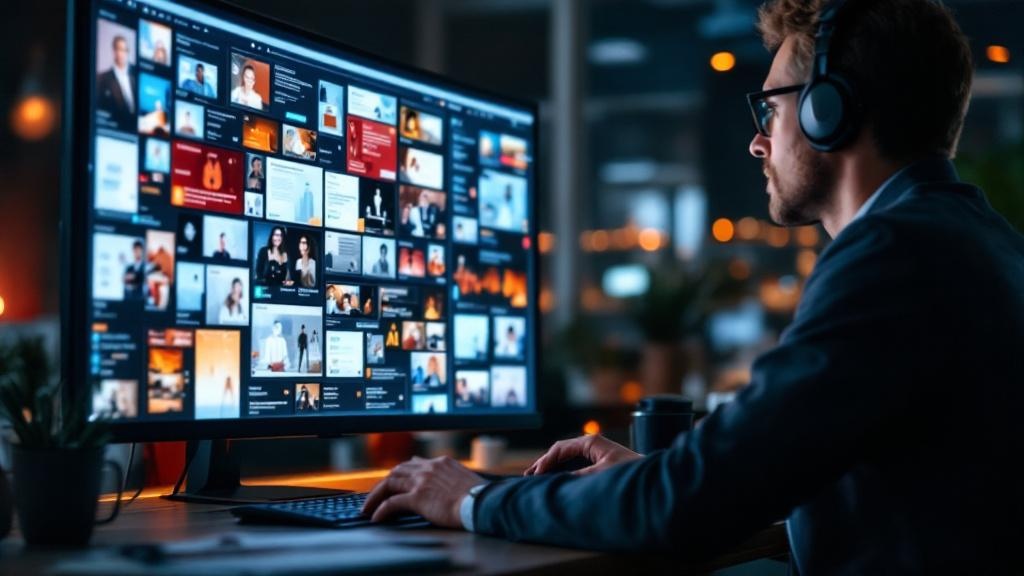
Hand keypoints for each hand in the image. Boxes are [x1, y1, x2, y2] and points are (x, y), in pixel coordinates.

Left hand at [361, 456, 484, 528]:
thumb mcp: (466, 479)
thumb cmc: (479, 496)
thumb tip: (451, 484)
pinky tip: (376, 517)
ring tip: (368, 507)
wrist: (481, 502)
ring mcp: (422, 481)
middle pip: (397, 470)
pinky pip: (392, 503)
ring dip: (376, 495)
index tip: (395, 479)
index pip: (414, 462)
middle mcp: (429, 467)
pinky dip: (381, 510)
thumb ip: (453, 478)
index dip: (401, 472)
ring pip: (389, 483)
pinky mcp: (417, 497)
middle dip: (385, 482)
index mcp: (441, 462)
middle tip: (376, 494)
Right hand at [524, 435, 641, 475]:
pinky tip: (553, 477)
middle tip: (529, 476)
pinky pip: (573, 463)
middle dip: (544, 463)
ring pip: (565, 457)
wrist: (649, 475)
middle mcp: (590, 444)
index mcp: (590, 441)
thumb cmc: (629, 471)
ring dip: (551, 466)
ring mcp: (593, 451)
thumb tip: (560, 480)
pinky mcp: (597, 460)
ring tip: (535, 476)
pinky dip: (561, 469)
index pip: (560, 448)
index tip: (536, 474)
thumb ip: (580, 475)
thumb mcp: (602, 473)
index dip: (546, 461)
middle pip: (560, 451)